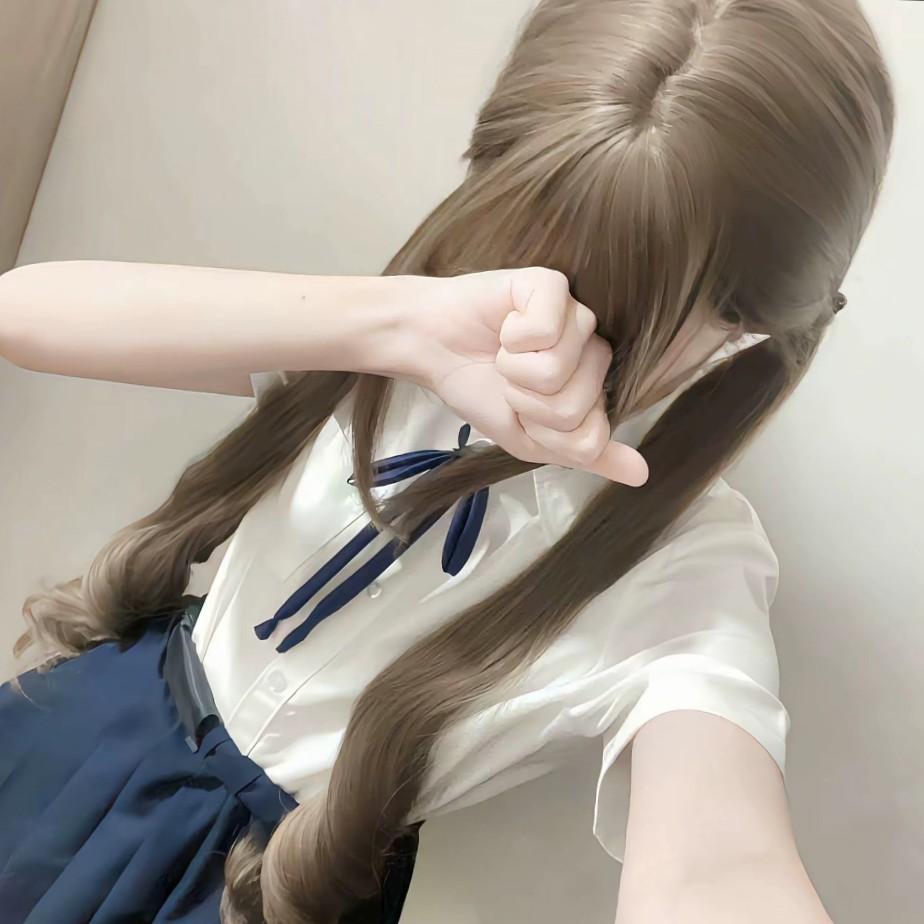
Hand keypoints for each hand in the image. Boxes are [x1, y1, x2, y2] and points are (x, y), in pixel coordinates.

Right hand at [404, 267, 648, 485]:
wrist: (433, 348)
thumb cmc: (480, 388)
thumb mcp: (529, 439)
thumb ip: (582, 454)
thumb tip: (642, 474)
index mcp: (593, 389)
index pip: (589, 439)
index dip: (543, 433)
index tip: (522, 412)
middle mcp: (593, 351)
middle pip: (573, 407)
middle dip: (525, 403)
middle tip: (509, 380)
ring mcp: (577, 315)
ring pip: (557, 370)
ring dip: (514, 371)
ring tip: (504, 353)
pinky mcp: (552, 286)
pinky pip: (545, 331)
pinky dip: (512, 339)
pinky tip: (506, 327)